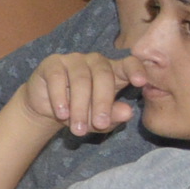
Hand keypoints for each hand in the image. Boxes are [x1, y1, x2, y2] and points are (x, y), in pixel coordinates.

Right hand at [18, 51, 143, 137]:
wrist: (48, 109)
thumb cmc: (81, 111)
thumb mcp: (99, 119)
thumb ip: (114, 115)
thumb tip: (128, 112)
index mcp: (114, 71)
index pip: (129, 63)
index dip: (136, 70)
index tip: (141, 82)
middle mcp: (96, 61)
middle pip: (103, 75)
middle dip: (102, 103)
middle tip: (100, 125)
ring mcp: (74, 60)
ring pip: (81, 79)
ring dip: (80, 106)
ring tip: (78, 129)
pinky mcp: (53, 63)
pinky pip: (58, 78)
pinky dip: (60, 98)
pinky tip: (62, 114)